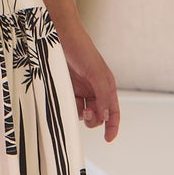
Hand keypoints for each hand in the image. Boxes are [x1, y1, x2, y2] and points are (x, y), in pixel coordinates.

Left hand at [56, 18, 119, 142]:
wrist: (60, 36)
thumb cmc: (82, 50)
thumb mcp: (96, 74)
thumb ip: (102, 95)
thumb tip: (106, 117)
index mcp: (107, 86)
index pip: (113, 112)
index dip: (112, 126)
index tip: (108, 139)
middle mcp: (95, 90)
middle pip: (98, 115)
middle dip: (94, 118)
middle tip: (86, 111)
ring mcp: (80, 90)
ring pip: (82, 112)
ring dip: (79, 113)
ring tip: (75, 103)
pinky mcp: (66, 88)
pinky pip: (69, 105)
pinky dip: (68, 106)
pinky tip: (65, 99)